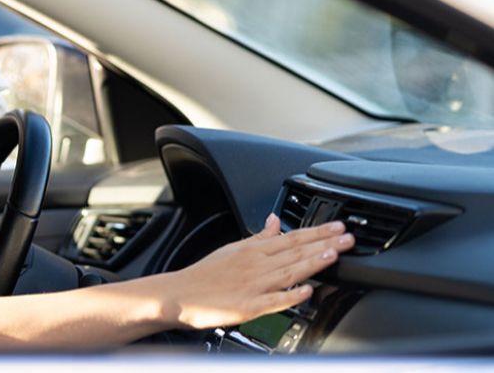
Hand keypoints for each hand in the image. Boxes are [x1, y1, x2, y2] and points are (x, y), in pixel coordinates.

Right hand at [156, 215, 353, 329]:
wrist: (179, 294)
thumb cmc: (205, 274)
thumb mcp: (231, 248)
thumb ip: (258, 237)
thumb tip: (275, 220)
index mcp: (252, 250)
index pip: (291, 238)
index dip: (317, 232)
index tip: (338, 227)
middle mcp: (255, 265)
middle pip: (295, 253)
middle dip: (324, 244)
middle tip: (348, 238)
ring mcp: (252, 286)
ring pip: (287, 272)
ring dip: (312, 263)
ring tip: (333, 256)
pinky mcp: (246, 307)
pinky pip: (272, 301)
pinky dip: (290, 296)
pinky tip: (306, 291)